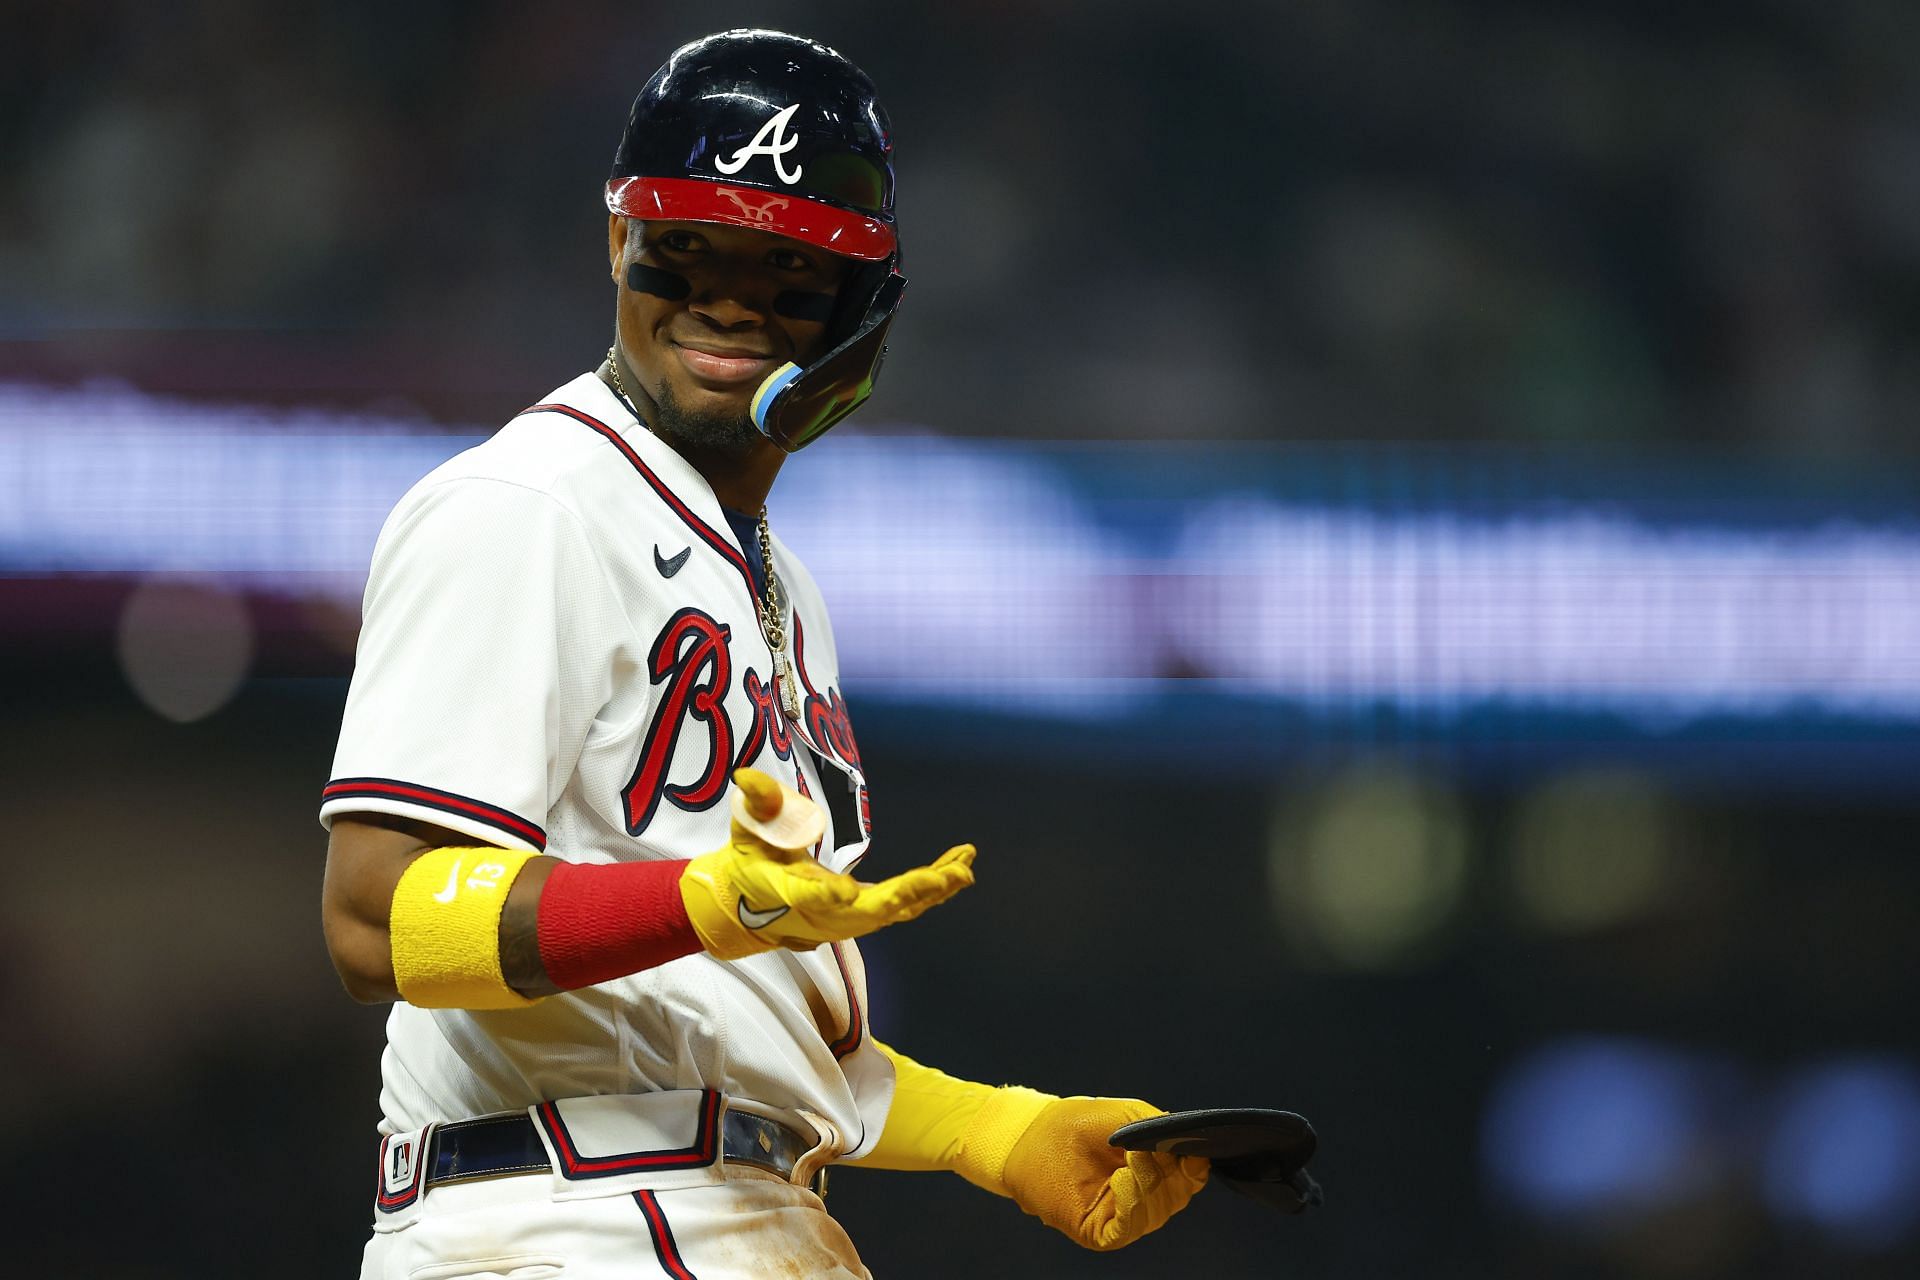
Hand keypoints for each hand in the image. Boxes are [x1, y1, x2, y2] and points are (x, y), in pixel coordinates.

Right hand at [679, 768, 975, 959]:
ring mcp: (847, 918)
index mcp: (787, 891)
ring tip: (964, 867)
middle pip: (868, 912)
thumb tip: (748, 778)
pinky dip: (934, 886)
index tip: (846, 891)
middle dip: (906, 895)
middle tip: (941, 877)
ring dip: (931, 890)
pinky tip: (961, 865)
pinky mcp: (866, 912)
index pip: (806, 895)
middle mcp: (822, 913)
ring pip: (895, 910)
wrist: (749, 907)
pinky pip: (905, 904)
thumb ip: (755, 805)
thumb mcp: (745, 830)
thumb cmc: (750, 863)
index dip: (826, 896)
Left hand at [958, 1091, 1209, 1250]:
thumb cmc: (1074, 1122)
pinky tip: (1123, 1180)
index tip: (1192, 1151)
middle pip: (1175, 1197)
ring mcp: (1119, 1217)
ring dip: (1150, 1186)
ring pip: (1155, 1213)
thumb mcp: (1126, 1117)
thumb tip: (1193, 1151)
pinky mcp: (1098, 1232)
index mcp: (1151, 1172)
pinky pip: (1127, 1227)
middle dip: (1170, 1174)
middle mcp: (1139, 1198)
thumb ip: (1159, 1131)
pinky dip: (1131, 1204)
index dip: (1193, 1167)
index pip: (1185, 1178)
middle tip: (1150, 1150)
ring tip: (1133, 1160)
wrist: (1030, 1133)